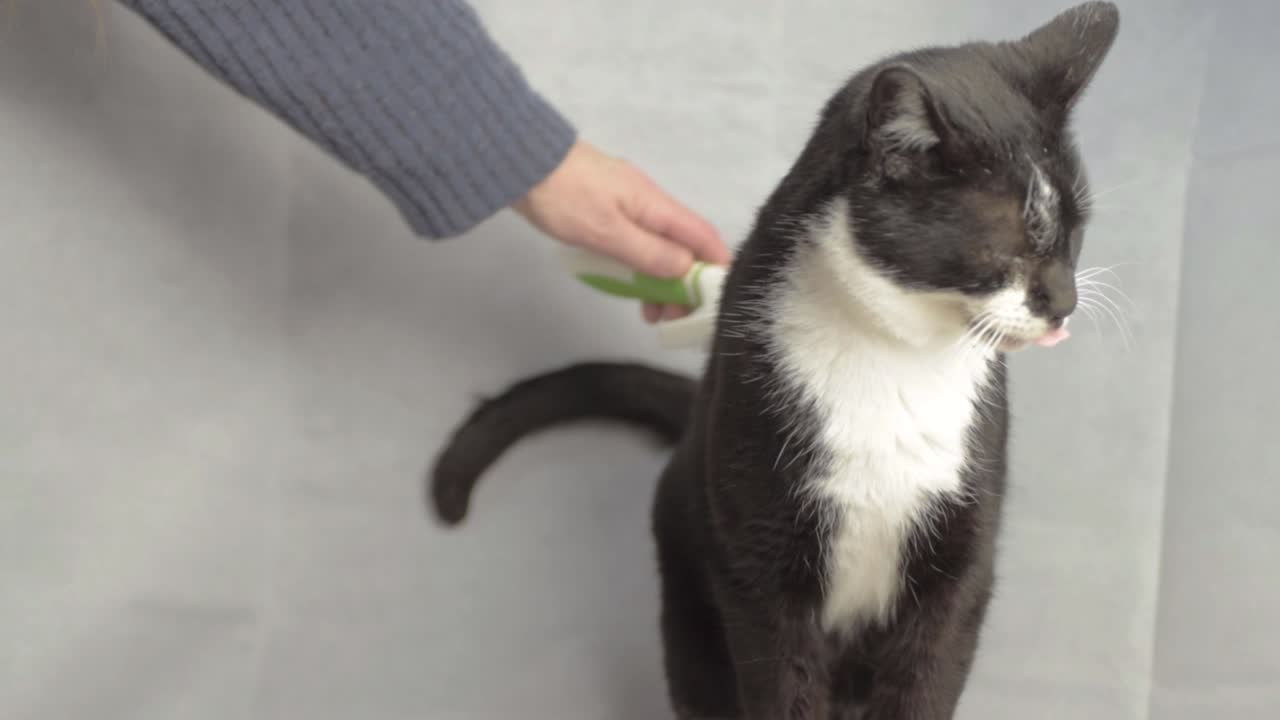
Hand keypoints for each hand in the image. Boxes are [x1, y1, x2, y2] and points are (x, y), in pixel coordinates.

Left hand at [513, 140, 730, 322]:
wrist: (519, 164)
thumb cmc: (562, 196)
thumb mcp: (608, 232)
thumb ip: (649, 253)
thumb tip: (686, 270)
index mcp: (655, 205)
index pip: (702, 236)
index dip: (716, 266)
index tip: (716, 299)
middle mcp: (648, 205)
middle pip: (682, 247)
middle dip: (684, 284)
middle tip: (673, 318)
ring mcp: (627, 208)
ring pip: (658, 249)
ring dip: (659, 282)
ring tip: (650, 313)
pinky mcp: (607, 214)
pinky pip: (635, 246)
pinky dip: (638, 270)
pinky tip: (629, 289)